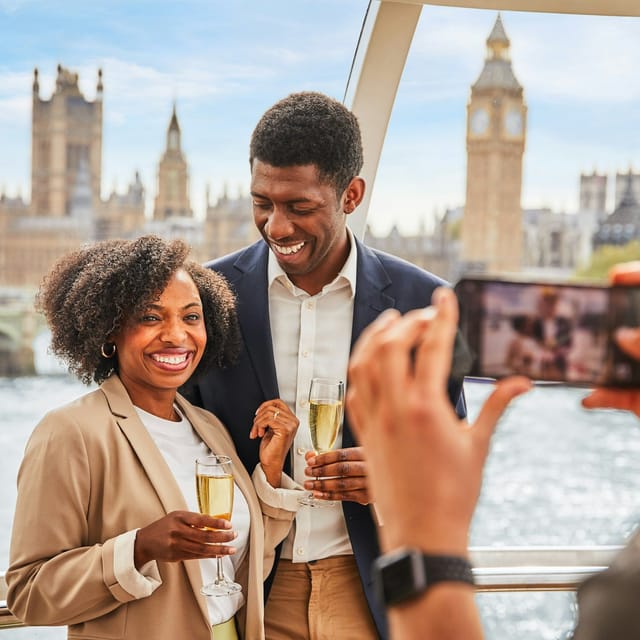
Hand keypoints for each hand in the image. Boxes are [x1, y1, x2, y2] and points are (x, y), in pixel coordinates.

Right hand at [134, 510, 235, 568]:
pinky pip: (196, 556)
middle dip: (222, 537)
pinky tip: (219, 554)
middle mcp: (177, 531)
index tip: (228, 524)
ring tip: (231, 549)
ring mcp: (176, 545)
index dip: (216, 523)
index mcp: (179, 517)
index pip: (201, 520)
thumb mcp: (177, 516)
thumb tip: (216, 523)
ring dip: (219, 550)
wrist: (145, 542)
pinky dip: (209, 555)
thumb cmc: (164, 526)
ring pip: (202, 549)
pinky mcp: (176, 556)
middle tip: (233, 536)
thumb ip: (194, 519)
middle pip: (204, 536)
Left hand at [251, 399, 298, 486]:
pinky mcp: (285, 430)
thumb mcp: (271, 428)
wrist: (271, 464)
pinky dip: (259, 426)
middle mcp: (293, 421)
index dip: (265, 405)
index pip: (278, 402)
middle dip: (259, 416)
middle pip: (271, 406)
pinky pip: (268, 419)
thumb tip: (264, 407)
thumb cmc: (271, 449)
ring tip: (257, 432)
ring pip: (268, 413)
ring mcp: (290, 425)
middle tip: (256, 427)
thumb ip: (271, 416)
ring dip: (257, 423)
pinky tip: (260, 434)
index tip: (257, 414)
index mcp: (291, 420)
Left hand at [304, 447, 369, 504]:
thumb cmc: (369, 464)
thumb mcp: (355, 454)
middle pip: (341, 469)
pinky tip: (319, 494)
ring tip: (310, 484)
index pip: (342, 455)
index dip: (324, 458)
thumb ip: (334, 455)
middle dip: (321, 471)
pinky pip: (345, 496)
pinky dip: (329, 495)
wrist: (388, 476)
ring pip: (342, 484)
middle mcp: (368, 467)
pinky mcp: (367, 496)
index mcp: (365, 453)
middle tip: (308, 472)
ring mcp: (369, 483)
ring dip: (323, 485)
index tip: (311, 461)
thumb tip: (311, 455)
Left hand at [345, 287, 530, 553]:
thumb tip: (522, 381)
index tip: (444, 296)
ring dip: (374, 337)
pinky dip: (360, 367)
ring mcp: (374, 419)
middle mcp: (394, 407)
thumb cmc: (455, 493)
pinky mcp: (363, 432)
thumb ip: (497, 406)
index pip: (431, 347)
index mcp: (426, 407)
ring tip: (390, 323)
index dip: (439, 316)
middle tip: (425, 315)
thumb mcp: (479, 445)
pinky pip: (353, 390)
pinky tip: (370, 361)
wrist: (422, 532)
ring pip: (362, 363)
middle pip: (390, 346)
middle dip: (407, 322)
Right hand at [582, 262, 639, 416]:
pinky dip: (599, 397)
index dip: (637, 279)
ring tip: (574, 358)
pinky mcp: (639, 401)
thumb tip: (623, 336)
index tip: (614, 278)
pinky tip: (588, 399)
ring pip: (617, 361)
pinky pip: (613, 395)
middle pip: (631, 327)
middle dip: (607, 323)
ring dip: (594, 362)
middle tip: (584, 317)